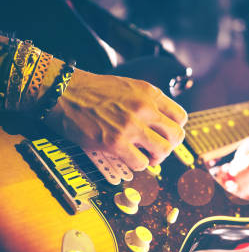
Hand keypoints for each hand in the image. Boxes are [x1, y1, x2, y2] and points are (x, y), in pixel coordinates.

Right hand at [44, 66, 187, 170]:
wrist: (63, 91)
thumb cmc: (93, 90)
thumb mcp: (129, 87)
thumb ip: (148, 102)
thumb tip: (162, 123)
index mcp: (150, 94)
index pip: (181, 117)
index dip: (175, 129)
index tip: (164, 134)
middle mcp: (145, 108)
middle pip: (177, 135)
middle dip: (170, 145)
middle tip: (157, 148)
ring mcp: (131, 126)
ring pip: (164, 150)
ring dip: (157, 158)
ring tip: (146, 156)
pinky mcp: (115, 142)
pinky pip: (141, 163)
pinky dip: (138, 165)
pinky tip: (129, 158)